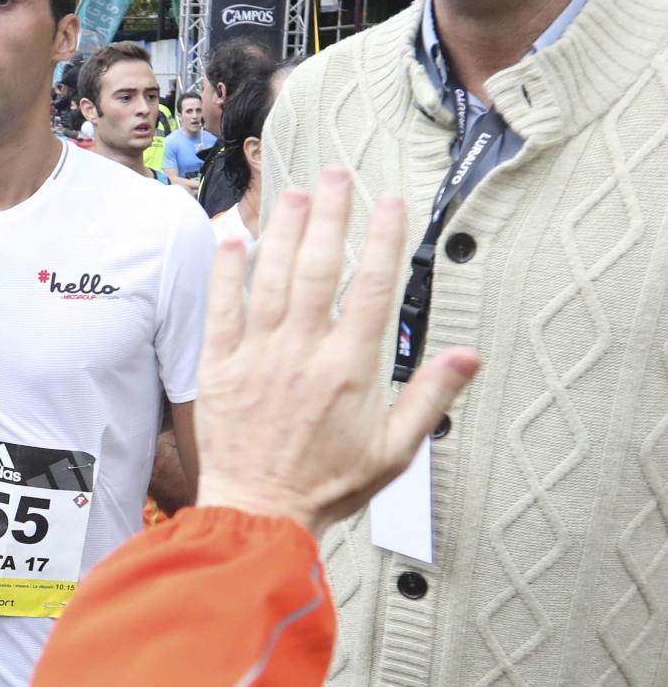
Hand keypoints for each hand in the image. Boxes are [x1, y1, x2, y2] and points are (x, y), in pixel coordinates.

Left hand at [195, 167, 479, 537]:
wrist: (261, 511)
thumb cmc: (327, 484)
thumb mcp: (394, 449)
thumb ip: (430, 396)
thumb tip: (468, 356)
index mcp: (350, 368)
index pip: (371, 288)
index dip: (381, 239)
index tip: (389, 202)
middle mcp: (303, 352)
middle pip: (319, 268)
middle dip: (330, 216)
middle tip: (338, 175)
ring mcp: (257, 356)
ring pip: (270, 279)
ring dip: (283, 231)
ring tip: (294, 193)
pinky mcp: (218, 367)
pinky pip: (221, 309)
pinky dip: (225, 271)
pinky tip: (232, 237)